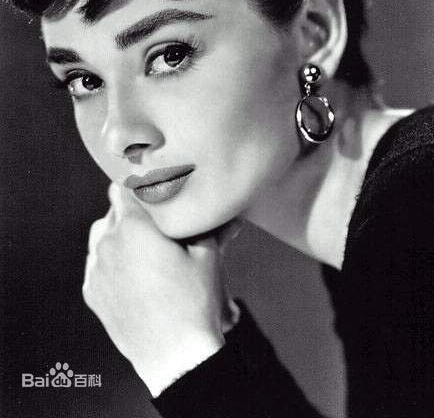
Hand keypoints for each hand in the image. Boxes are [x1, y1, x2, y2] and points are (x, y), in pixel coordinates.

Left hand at [82, 183, 240, 395]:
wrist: (175, 357)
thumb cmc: (194, 302)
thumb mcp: (209, 257)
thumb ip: (211, 227)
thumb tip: (229, 214)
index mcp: (134, 226)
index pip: (123, 188)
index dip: (138, 187)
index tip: (151, 193)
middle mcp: (107, 242)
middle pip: (114, 212)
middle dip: (134, 214)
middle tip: (157, 227)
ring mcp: (96, 269)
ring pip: (102, 237)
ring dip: (119, 236)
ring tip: (145, 250)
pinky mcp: (92, 292)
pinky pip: (98, 264)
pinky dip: (111, 262)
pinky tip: (134, 275)